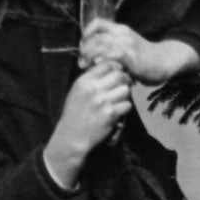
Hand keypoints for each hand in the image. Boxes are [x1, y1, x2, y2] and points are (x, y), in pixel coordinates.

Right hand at [45, 60, 132, 187]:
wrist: (72, 135)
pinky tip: (118, 111)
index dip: (117, 68)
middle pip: (120, 75)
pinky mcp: (110, 114)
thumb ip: (91, 79)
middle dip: (125, 80)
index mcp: (84, 81)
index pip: (107, 64)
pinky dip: (125, 108)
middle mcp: (93, 89)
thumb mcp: (77, 91)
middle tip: (125, 85)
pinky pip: (127, 105)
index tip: (118, 73)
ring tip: (119, 100)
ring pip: (126, 90)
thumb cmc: (75, 113)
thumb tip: (111, 67)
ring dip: (125, 95)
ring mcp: (102, 101)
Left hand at [80, 19, 199, 83]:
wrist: (166, 61)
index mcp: (121, 30)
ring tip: (86, 66)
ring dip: (88, 56)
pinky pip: (110, 55)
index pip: (97, 23)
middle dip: (84, 49)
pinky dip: (101, 61)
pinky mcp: (131, 56)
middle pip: (95, 36)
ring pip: (99, 44)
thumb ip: (113, 48)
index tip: (83, 47)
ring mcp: (127, 44)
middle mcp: (123, 34)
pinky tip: (99, 67)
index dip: (86, 33)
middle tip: (82, 62)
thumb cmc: (145, 59)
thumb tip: (92, 57)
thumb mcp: (128, 47)